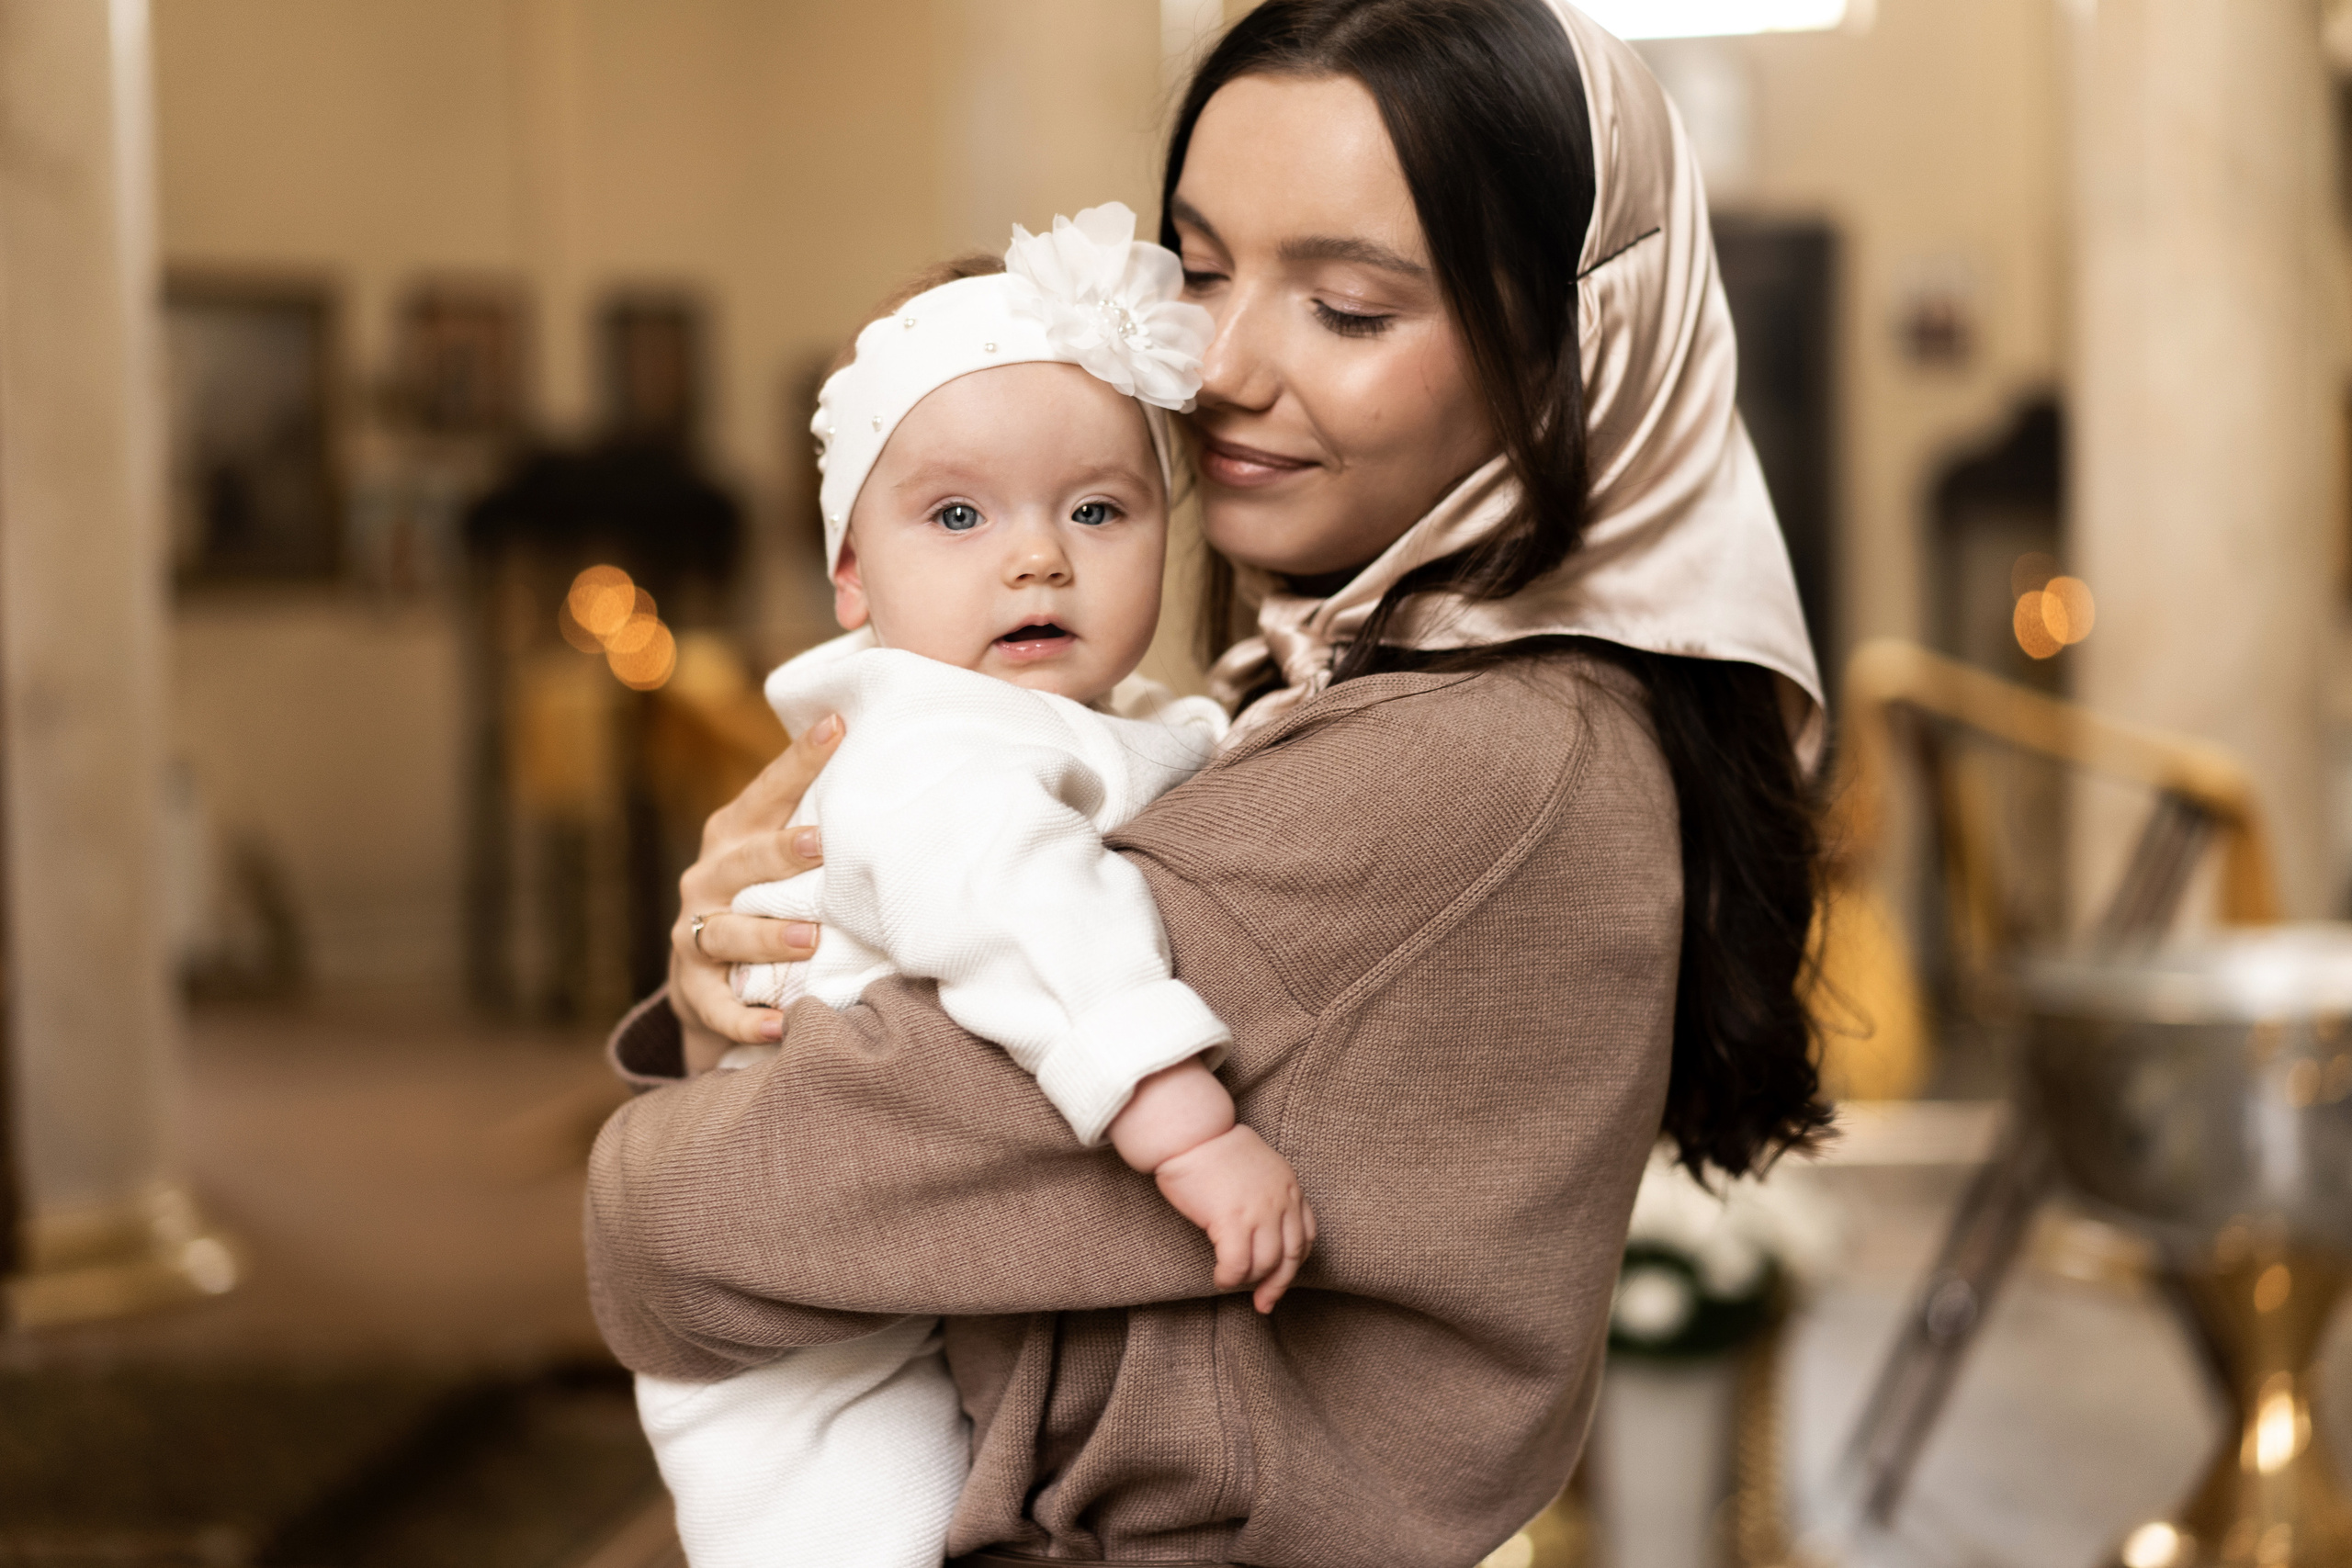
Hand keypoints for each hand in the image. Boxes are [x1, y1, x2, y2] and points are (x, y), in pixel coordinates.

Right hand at [669, 713, 844, 1065]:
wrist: (708, 980)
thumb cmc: (765, 898)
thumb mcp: (781, 855)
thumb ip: (818, 816)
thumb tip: (884, 755)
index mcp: (732, 836)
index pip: (766, 793)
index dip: (799, 760)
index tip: (839, 726)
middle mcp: (706, 880)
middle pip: (741, 863)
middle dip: (780, 852)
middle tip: (822, 844)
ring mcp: (695, 934)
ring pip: (725, 933)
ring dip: (765, 937)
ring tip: (808, 940)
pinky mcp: (694, 991)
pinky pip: (718, 1008)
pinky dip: (747, 1020)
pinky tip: (779, 1026)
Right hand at [1152, 1124, 1316, 1312]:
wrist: (1190, 1133)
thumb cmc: (1214, 1149)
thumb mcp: (1258, 1167)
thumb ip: (1268, 1195)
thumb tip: (1260, 1229)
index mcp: (1290, 1186)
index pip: (1305, 1236)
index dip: (1293, 1263)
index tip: (1280, 1278)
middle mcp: (1281, 1201)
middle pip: (1290, 1256)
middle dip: (1277, 1285)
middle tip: (1264, 1302)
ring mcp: (1259, 1211)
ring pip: (1265, 1265)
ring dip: (1248, 1280)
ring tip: (1231, 1280)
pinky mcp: (1232, 1220)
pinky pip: (1237, 1265)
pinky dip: (1230, 1278)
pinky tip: (1220, 1277)